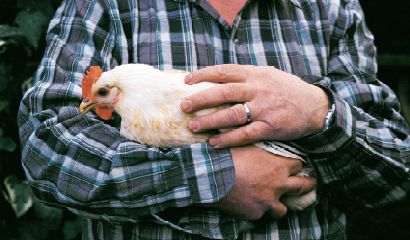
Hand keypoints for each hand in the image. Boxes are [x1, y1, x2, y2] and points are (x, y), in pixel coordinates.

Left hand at [180, 64, 328, 147]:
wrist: (316, 106)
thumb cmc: (288, 90)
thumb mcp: (269, 75)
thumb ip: (247, 76)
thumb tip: (221, 77)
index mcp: (255, 74)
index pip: (224, 71)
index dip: (203, 75)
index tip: (187, 81)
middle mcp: (258, 89)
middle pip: (223, 92)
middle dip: (200, 99)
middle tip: (184, 106)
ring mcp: (264, 108)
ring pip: (231, 114)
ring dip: (209, 120)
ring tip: (193, 126)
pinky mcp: (270, 127)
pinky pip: (244, 134)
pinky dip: (227, 138)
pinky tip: (214, 142)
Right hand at [209, 146, 316, 219]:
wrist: (212, 174)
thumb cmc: (228, 156)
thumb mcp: (248, 145)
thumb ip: (262, 149)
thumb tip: (262, 142)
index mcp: (278, 166)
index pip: (298, 165)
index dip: (295, 166)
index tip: (295, 166)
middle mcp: (278, 185)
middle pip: (302, 186)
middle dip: (307, 184)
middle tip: (310, 184)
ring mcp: (268, 201)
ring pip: (282, 209)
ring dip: (279, 205)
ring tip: (274, 202)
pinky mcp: (256, 213)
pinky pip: (260, 214)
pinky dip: (256, 210)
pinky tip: (248, 205)